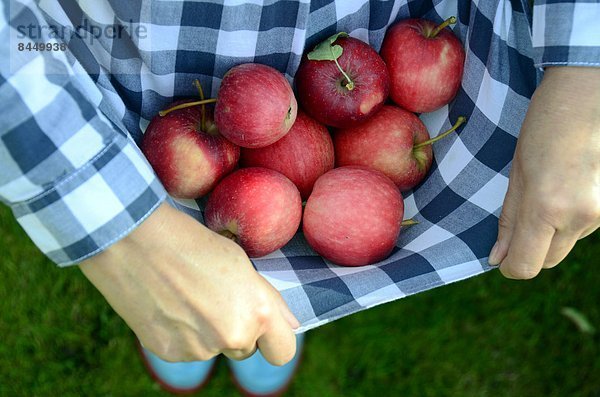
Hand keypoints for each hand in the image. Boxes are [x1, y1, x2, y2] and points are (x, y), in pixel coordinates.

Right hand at [79, 203, 298, 363]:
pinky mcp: (168, 352)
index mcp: (256, 311)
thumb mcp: (240, 262)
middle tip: (216, 297)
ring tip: (185, 294)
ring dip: (207, 331)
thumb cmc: (191, 241)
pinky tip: (167, 303)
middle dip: (238, 329)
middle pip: (246, 349)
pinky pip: (186, 349)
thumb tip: (291, 325)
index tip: (267, 329)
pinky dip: (180, 333)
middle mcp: (232, 336)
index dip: (276, 340)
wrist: (133, 240)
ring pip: (213, 348)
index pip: (283, 351)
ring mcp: (198, 349)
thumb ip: (269, 299)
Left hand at [488, 66, 599, 278]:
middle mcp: (580, 216)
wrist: (590, 92)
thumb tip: (498, 258)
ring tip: (552, 187)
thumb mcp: (517, 171)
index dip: (510, 266)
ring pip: (568, 243)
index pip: (526, 265)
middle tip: (523, 217)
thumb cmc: (546, 126)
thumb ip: (509, 219)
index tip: (502, 257)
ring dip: (554, 229)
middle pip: (548, 260)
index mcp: (547, 207)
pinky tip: (570, 185)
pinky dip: (573, 217)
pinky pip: (586, 227)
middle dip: (531, 249)